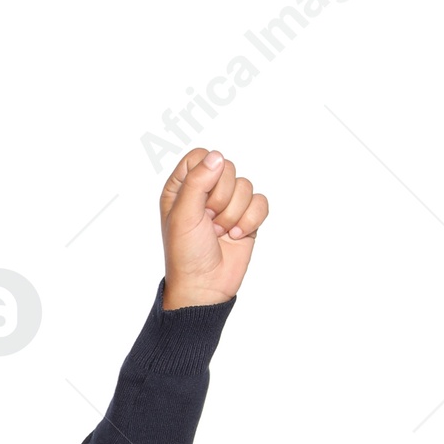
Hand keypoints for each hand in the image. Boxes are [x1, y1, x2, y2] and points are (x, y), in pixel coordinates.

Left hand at [159, 146, 267, 308]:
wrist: (205, 286)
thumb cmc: (186, 254)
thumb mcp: (183, 216)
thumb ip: (197, 182)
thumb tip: (217, 157)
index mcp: (183, 187)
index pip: (201, 157)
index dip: (205, 175)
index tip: (199, 201)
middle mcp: (206, 191)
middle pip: (226, 168)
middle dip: (220, 199)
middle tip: (209, 222)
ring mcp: (228, 204)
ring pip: (245, 186)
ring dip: (233, 214)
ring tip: (219, 233)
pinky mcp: (247, 217)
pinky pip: (260, 202)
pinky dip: (250, 221)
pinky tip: (236, 236)